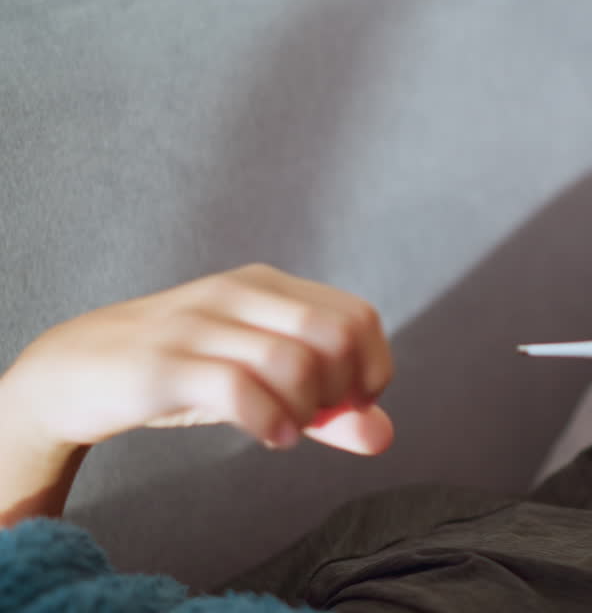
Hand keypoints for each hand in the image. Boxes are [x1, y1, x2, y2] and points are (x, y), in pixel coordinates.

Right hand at [1, 264, 393, 455]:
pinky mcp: (164, 365)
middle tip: (317, 417)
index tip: (350, 404)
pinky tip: (271, 437)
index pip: (358, 317)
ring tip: (287, 430)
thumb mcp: (261, 383)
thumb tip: (384, 437)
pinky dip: (270, 421)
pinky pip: (239, 388)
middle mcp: (239, 295)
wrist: (75, 370)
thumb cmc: (182, 373)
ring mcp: (200, 326)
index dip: (372, 368)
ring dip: (306, 411)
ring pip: (293, 362)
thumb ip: (325, 410)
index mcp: (269, 288)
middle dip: (343, 389)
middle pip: (335, 335)